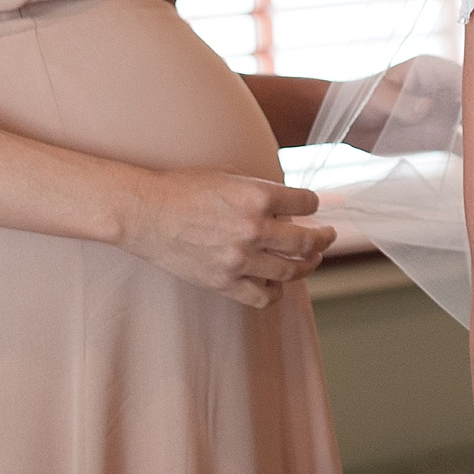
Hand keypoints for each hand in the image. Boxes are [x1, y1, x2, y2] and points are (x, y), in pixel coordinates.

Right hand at [116, 168, 334, 306]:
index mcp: (258, 196)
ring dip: (307, 265)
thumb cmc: (183, 189)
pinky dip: (277, 291)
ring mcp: (240, 259)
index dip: (315, 205)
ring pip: (291, 271)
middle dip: (323, 239)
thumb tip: (289, 202)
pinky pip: (264, 296)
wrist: (145, 212)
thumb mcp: (230, 177)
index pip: (308, 203)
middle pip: (307, 241)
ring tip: (309, 260)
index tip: (316, 208)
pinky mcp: (224, 282)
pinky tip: (277, 283)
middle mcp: (254, 228)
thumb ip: (261, 191)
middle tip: (327, 237)